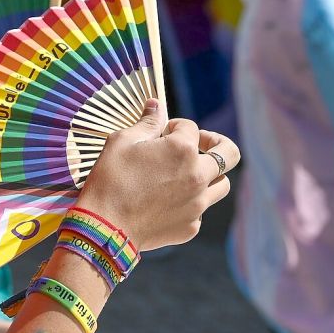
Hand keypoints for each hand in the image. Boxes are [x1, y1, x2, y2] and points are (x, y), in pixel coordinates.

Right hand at [76, 99, 239, 250]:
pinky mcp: (191, 226)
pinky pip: (200, 210)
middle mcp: (198, 176)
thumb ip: (146, 123)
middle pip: (229, 153)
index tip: (160, 132)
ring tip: (188, 174)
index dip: (174, 126)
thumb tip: (156, 105)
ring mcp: (197, 204)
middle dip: (217, 143)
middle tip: (201, 144)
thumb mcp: (122, 142)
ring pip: (222, 185)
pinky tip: (168, 201)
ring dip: (210, 174)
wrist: (104, 227)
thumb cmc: (110, 180)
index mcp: (182, 149)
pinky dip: (190, 202)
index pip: (190, 127)